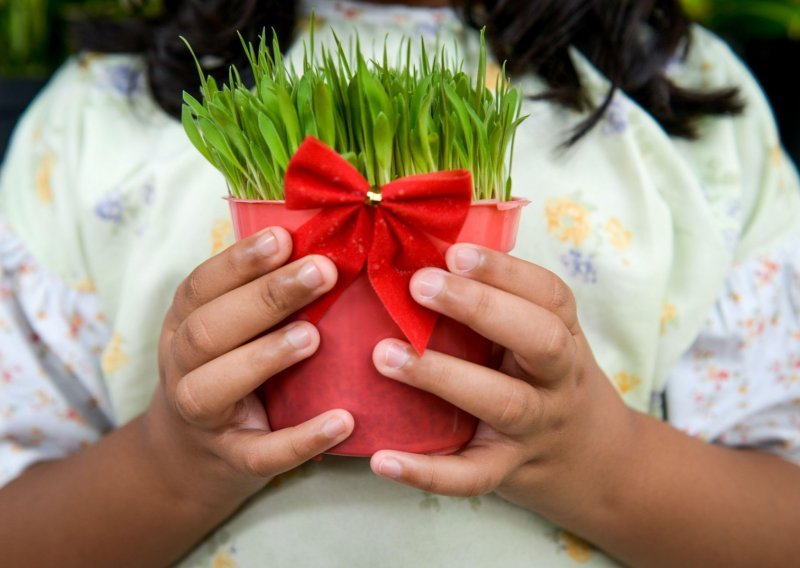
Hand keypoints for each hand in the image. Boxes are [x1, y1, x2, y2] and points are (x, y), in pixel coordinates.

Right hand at [144, 227, 353, 509]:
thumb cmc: (227, 366)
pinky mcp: (232, 459)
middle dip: (265, 297)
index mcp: (183, 322)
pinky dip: (301, 440)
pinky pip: (262, 454)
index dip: (240, 261)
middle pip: (209, 329)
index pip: (202, 285)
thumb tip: (326, 243)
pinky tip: (343, 421)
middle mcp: (181, 365)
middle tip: (322, 272)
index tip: (284, 237)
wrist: (190, 454)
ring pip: (215, 387)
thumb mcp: (230, 325)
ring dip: (264, 357)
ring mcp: (201, 416)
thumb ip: (261, 291)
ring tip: (313, 336)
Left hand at [369, 244, 633, 524]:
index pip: (547, 295)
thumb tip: (426, 247)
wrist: (592, 459)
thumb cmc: (546, 378)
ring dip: (443, 377)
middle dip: (482, 309)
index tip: (455, 251)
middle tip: (419, 285)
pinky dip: (428, 472)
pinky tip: (383, 460)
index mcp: (564, 334)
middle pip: (540, 342)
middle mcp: (558, 380)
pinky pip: (472, 477)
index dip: (504, 271)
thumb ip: (501, 300)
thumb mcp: (542, 333)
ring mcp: (536, 429)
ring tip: (384, 355)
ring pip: (505, 404)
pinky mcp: (508, 471)